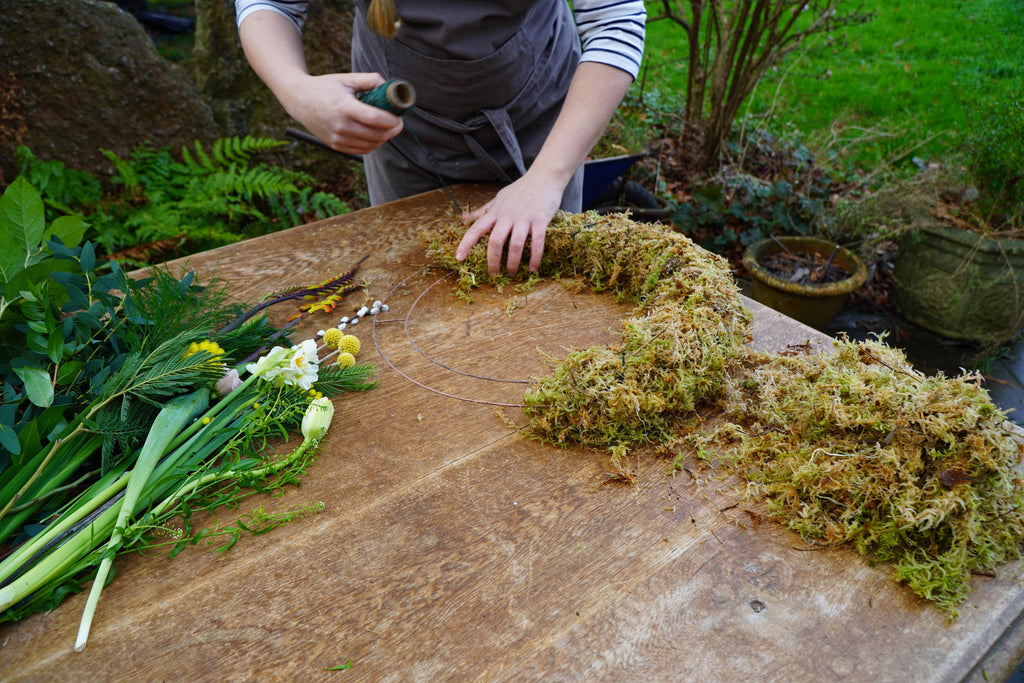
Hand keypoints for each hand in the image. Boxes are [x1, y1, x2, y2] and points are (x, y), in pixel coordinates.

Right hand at [283, 72, 403, 155]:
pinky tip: (375, 135)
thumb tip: (391, 88)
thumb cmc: (325, 87)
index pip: (376, 119)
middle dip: (392, 130)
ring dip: (384, 138)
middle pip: (377, 135)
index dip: (392, 120)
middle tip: (398, 122)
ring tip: (387, 127)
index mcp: (344, 107)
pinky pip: (362, 150)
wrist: (299, 100)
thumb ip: (370, 80)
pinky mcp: (336, 146)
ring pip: (372, 145)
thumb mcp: (347, 78)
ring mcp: (338, 138)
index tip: (399, 117)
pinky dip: (373, 144)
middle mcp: (341, 126)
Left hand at [455, 171, 564, 275]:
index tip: (459, 258)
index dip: (466, 243)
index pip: (476, 228)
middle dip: (493, 261)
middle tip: (493, 274)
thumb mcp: (498, 199)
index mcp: (496, 212)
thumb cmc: (520, 190)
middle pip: (495, 241)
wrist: (544, 176)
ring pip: (515, 245)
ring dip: (513, 263)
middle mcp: (507, 216)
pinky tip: (533, 268)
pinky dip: (534, 257)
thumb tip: (463, 219)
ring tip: (512, 273)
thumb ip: (482, 211)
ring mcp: (524, 218)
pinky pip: (537, 242)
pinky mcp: (540, 220)